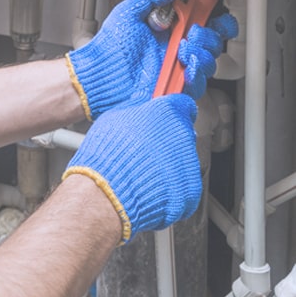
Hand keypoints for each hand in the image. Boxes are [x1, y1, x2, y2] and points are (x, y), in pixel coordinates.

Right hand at [62, 94, 201, 242]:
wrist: (108, 193)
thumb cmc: (106, 155)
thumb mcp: (113, 118)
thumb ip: (135, 108)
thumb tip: (141, 103)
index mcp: (167, 113)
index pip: (183, 105)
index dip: (172, 112)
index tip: (165, 119)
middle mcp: (183, 136)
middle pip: (183, 135)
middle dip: (168, 142)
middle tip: (144, 151)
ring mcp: (189, 165)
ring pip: (183, 161)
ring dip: (167, 165)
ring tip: (142, 172)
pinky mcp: (190, 190)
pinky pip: (182, 186)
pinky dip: (169, 188)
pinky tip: (148, 187)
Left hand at [66, 0, 237, 119]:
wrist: (102, 73)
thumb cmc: (110, 46)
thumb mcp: (129, 11)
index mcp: (170, 28)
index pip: (203, 18)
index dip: (213, 11)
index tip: (211, 4)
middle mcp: (177, 48)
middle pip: (213, 40)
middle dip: (211, 33)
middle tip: (193, 30)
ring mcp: (177, 68)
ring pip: (209, 60)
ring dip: (203, 51)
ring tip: (183, 48)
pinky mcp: (175, 87)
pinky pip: (198, 82)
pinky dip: (197, 72)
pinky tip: (185, 65)